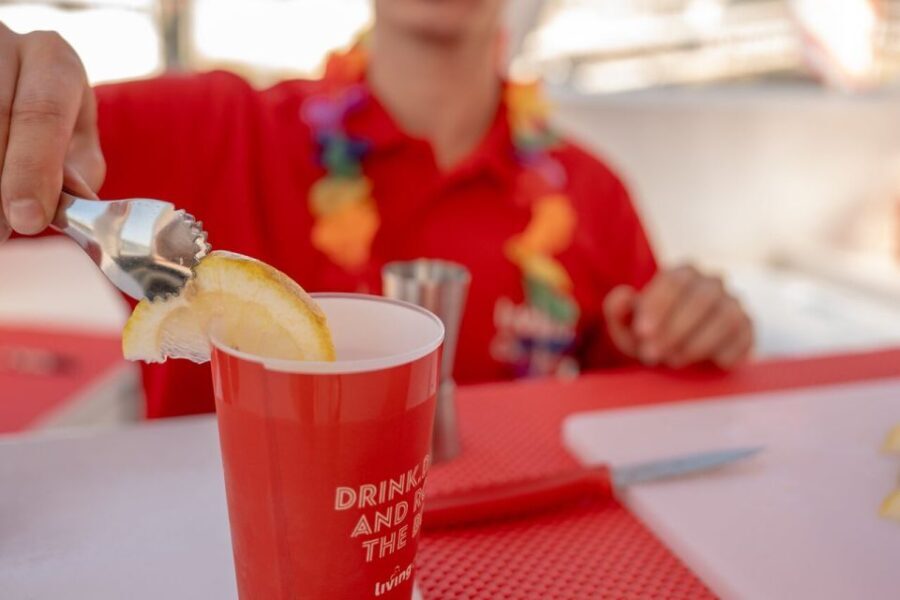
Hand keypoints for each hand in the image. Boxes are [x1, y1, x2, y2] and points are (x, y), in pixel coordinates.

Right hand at [0, 23, 103, 243]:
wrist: (13, 87)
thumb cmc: (50, 125)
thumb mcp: (75, 141)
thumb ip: (75, 171)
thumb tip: (65, 205)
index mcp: (51, 60)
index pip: (41, 112)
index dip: (33, 170)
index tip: (28, 219)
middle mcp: (2, 45)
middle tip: (1, 233)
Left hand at [603, 265, 752, 369]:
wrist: (674, 355)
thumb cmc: (648, 334)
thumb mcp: (626, 325)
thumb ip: (618, 309)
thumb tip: (624, 296)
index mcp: (682, 273)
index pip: (674, 281)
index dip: (658, 306)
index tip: (642, 332)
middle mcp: (712, 283)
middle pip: (700, 299)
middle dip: (675, 329)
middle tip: (652, 354)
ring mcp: (733, 305)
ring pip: (725, 318)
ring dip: (696, 343)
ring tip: (673, 360)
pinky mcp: (747, 330)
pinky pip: (743, 339)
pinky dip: (722, 354)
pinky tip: (704, 364)